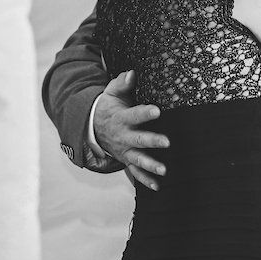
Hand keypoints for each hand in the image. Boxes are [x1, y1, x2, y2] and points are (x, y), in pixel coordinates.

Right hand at [95, 71, 169, 189]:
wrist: (93, 127)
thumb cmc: (109, 107)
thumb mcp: (111, 92)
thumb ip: (122, 83)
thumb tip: (132, 74)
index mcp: (121, 118)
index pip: (134, 115)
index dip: (145, 113)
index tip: (157, 110)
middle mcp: (123, 136)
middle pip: (138, 139)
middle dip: (152, 141)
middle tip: (167, 142)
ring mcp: (124, 150)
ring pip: (138, 159)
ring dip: (150, 165)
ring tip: (164, 170)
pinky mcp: (126, 159)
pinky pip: (135, 172)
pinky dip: (145, 180)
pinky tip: (158, 186)